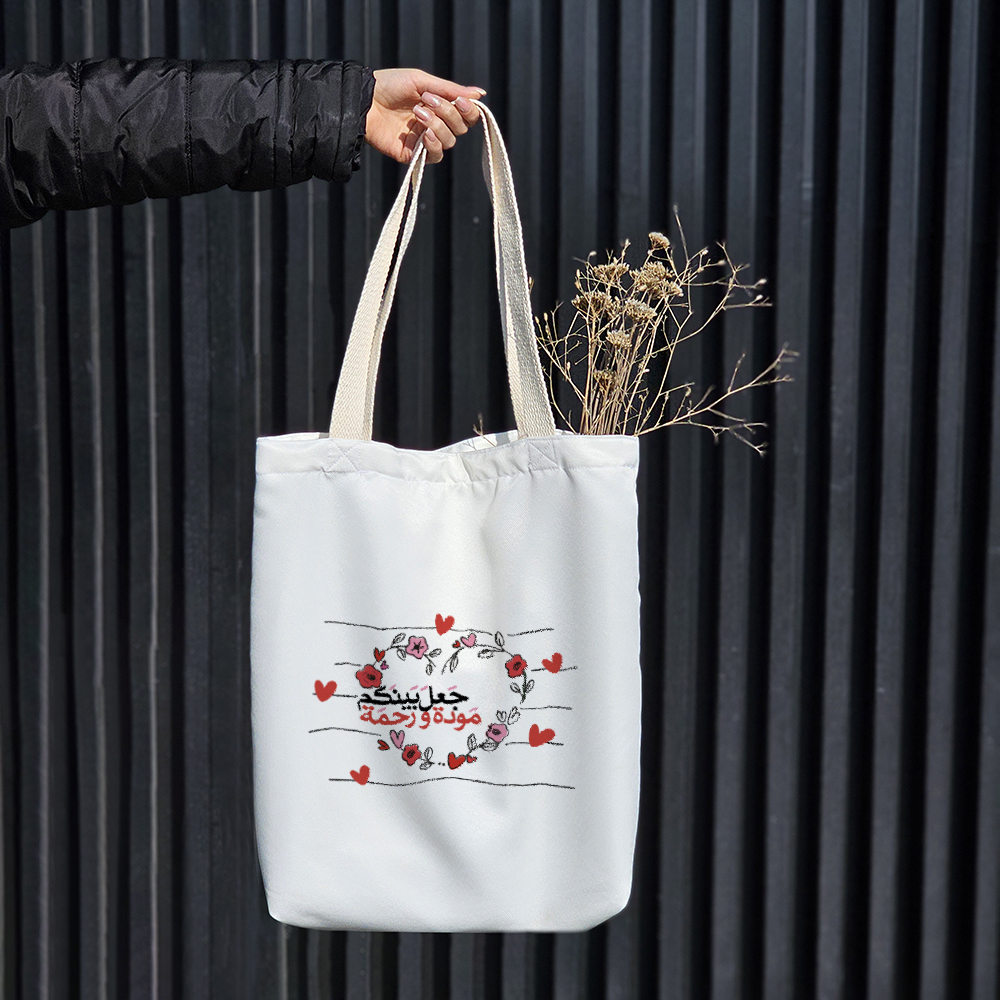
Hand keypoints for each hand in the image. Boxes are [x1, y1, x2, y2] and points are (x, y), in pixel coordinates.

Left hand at [365, 68, 483, 164]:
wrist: (364, 100)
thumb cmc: (390, 85)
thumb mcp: (422, 82)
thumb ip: (452, 90)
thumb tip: (481, 94)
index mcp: (440, 106)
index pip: (466, 115)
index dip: (469, 111)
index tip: (461, 101)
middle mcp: (435, 124)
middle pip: (460, 128)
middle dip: (448, 113)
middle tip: (428, 101)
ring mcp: (424, 140)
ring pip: (449, 141)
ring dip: (437, 125)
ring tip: (417, 112)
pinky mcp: (413, 154)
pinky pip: (435, 156)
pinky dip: (434, 145)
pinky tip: (424, 134)